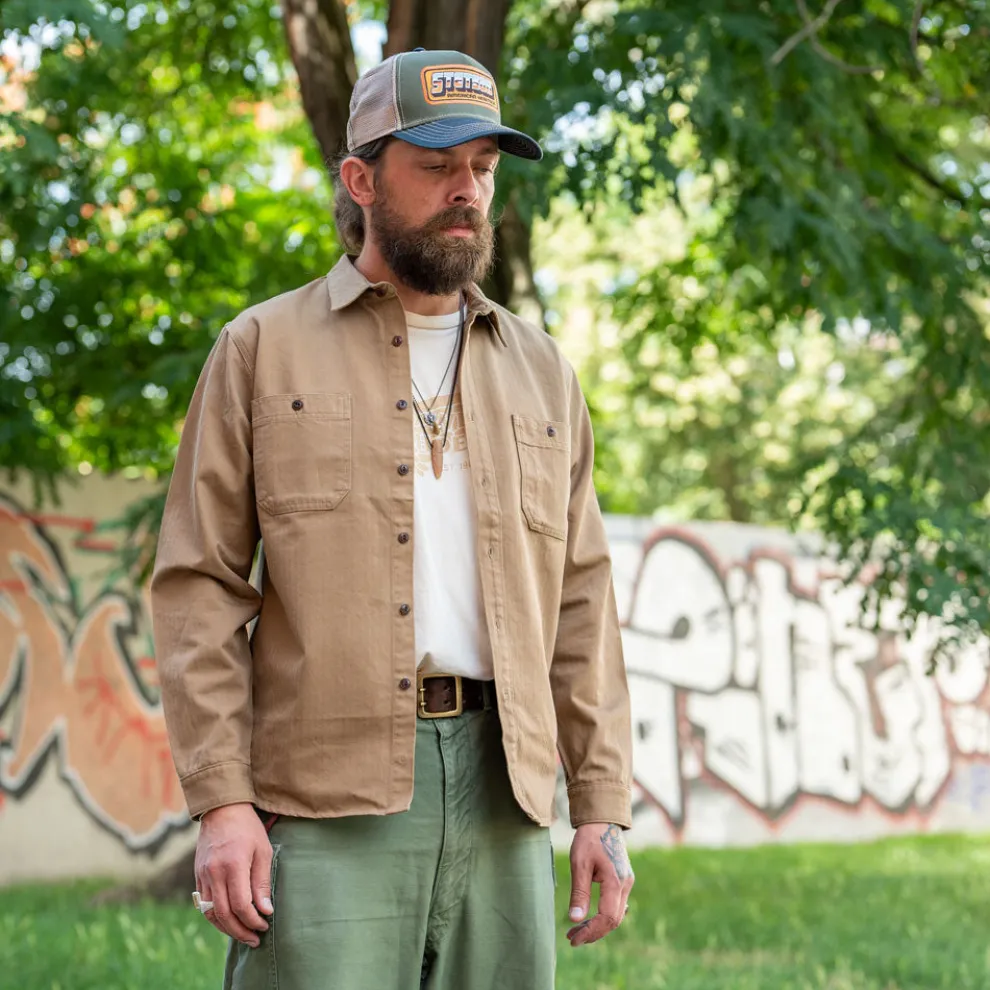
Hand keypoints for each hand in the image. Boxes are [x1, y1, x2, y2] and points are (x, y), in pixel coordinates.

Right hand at [196, 802, 274, 946]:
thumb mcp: (263, 850)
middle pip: (224, 914)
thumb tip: (265, 911)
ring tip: (243, 934)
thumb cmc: (248, 829)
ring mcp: (203, 876)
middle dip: (241, 931)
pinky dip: (216, 917)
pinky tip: (229, 921)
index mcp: (233, 866)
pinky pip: (204, 905)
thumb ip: (262, 882)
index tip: (265, 925)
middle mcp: (214, 874)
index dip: (253, 920)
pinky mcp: (197, 877)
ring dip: (227, 929)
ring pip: (211, 914)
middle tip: (255, 939)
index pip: (241, 905)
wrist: (222, 810)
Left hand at [566, 822, 633, 946]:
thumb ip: (579, 892)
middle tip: (571, 938)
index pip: (607, 918)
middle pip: (613, 921)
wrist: (603, 821)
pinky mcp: (623, 881)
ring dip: (597, 925)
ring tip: (576, 930)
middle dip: (593, 932)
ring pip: (615, 915)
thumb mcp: (579, 864)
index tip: (573, 939)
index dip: (591, 932)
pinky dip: (604, 916)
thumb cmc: (589, 839)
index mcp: (616, 881)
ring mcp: (627, 883)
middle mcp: (625, 885)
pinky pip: (616, 906)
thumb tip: (575, 919)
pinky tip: (590, 918)